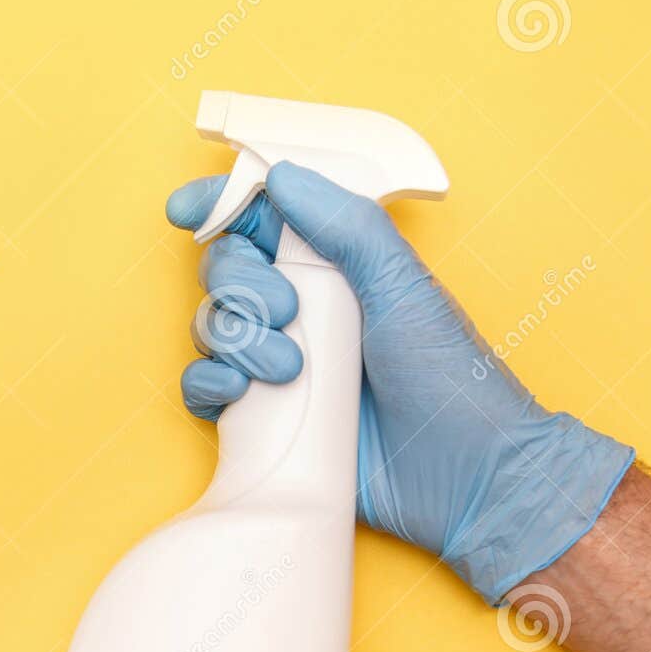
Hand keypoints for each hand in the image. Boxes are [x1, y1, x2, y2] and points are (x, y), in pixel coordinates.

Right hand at [166, 161, 633, 602]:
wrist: (464, 475)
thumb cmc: (450, 376)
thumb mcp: (403, 285)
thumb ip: (346, 225)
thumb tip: (281, 176)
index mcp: (335, 266)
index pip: (262, 218)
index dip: (219, 206)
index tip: (186, 210)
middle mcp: (302, 310)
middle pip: (226, 269)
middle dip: (239, 283)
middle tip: (288, 309)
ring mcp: (280, 364)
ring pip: (213, 326)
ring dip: (235, 338)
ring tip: (290, 368)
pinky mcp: (265, 419)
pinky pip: (204, 387)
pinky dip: (208, 382)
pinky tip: (239, 391)